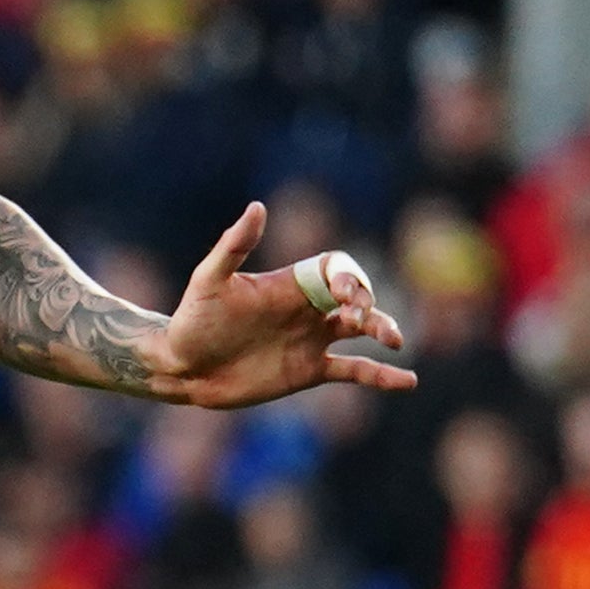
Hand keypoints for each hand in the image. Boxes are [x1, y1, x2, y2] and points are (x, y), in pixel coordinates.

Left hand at [144, 204, 416, 406]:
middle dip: (368, 303)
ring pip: (362, 329)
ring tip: (393, 339)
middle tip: (361, 317)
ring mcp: (311, 339)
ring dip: (382, 329)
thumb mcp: (209, 280)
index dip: (349, 277)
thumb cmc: (192, 320)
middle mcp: (307, 309)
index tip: (344, 295)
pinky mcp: (309, 370)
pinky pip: (354, 370)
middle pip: (357, 296)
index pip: (336, 270)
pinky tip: (408, 381)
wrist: (181, 368)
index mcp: (291, 284)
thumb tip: (257, 207)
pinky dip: (381, 376)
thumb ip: (233, 246)